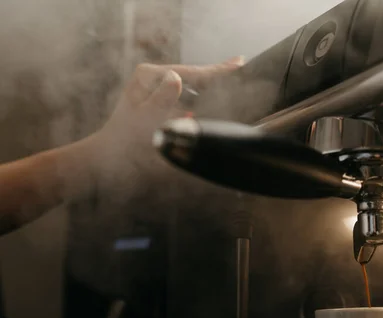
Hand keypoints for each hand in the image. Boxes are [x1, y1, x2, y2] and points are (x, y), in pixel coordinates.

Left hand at [82, 57, 243, 198]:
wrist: (113, 159)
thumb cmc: (126, 140)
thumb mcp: (144, 119)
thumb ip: (161, 99)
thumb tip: (176, 78)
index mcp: (149, 76)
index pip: (190, 72)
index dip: (216, 70)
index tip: (239, 64)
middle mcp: (155, 79)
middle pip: (194, 76)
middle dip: (216, 74)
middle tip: (240, 64)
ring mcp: (159, 92)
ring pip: (193, 86)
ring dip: (211, 85)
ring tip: (233, 76)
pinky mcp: (163, 106)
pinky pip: (188, 100)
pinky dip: (203, 99)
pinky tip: (217, 95)